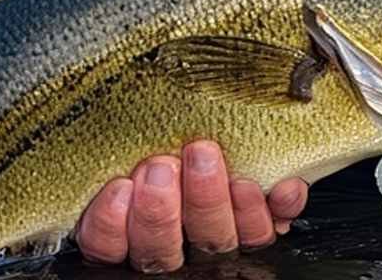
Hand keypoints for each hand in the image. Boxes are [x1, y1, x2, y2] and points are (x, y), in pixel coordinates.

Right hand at [75, 140, 307, 272]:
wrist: (217, 134)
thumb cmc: (159, 138)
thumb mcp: (127, 144)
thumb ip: (119, 149)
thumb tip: (102, 130)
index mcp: (129, 229)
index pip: (108, 248)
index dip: (110, 225)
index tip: (119, 186)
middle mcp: (172, 243)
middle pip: (161, 250)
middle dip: (159, 211)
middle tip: (161, 165)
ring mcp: (216, 239)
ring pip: (214, 241)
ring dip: (210, 200)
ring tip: (205, 156)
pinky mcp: (257, 229)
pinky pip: (268, 229)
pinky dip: (277, 206)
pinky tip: (279, 185)